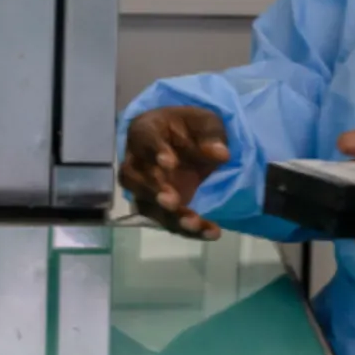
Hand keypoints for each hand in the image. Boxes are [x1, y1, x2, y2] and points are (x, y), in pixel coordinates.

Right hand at [117, 106, 229, 239]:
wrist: (188, 142)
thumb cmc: (190, 127)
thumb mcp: (206, 123)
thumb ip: (211, 136)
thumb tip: (221, 154)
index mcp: (145, 131)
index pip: (143, 140)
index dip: (154, 151)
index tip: (169, 163)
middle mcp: (137, 161)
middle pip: (132, 178)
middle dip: (151, 191)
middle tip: (172, 201)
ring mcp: (144, 187)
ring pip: (145, 205)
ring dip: (168, 217)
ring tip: (193, 223)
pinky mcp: (158, 207)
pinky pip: (167, 221)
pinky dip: (188, 230)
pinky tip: (211, 231)